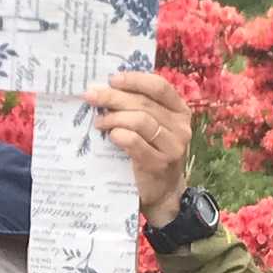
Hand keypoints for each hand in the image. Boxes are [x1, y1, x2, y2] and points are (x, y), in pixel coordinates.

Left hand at [83, 71, 192, 226]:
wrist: (162, 193)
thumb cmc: (151, 155)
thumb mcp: (152, 129)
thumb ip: (139, 108)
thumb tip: (106, 88)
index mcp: (180, 111)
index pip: (159, 87)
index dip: (135, 80)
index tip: (112, 79)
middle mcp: (180, 127)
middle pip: (144, 103)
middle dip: (114, 97)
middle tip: (92, 96)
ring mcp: (172, 146)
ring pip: (141, 120)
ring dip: (114, 117)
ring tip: (99, 121)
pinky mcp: (159, 164)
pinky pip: (136, 142)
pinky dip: (121, 135)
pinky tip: (111, 136)